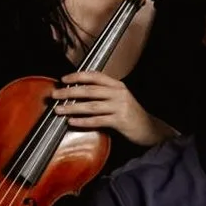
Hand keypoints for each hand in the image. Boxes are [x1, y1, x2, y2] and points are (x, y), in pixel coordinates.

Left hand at [53, 72, 169, 145]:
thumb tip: (79, 93)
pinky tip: (72, 122)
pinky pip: (97, 120)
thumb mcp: (120, 99)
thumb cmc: (131, 115)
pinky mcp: (120, 120)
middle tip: (55, 95)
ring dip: (72, 107)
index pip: (95, 76)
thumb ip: (104, 94)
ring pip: (91, 106)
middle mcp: (119, 93)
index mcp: (117, 85)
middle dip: (69, 92)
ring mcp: (120, 106)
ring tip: (59, 110)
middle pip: (89, 90)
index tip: (63, 79)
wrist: (150, 129)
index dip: (78, 76)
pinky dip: (83, 121)